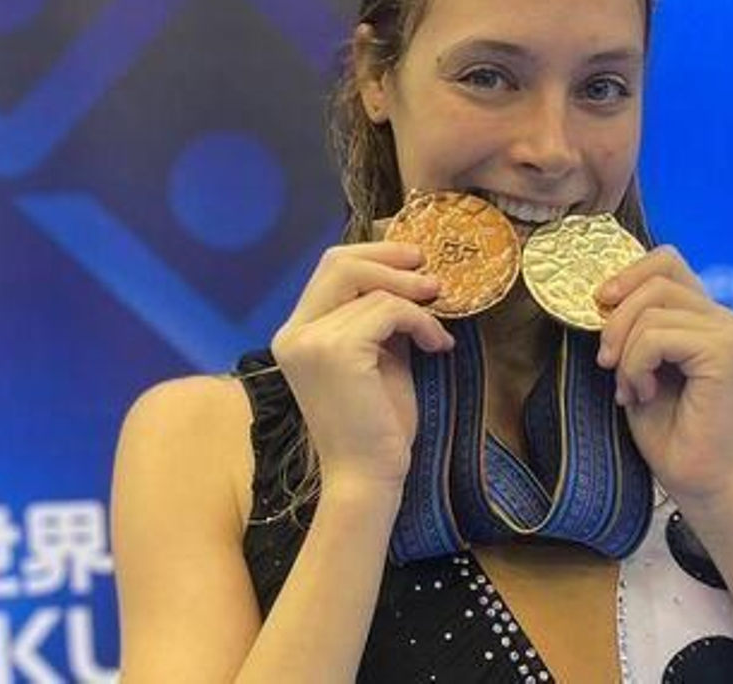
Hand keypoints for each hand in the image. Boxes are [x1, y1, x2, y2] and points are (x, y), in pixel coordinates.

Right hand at [270, 242, 454, 490]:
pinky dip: (420, 321)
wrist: (367, 477)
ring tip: (439, 322)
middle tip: (432, 278)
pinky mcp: (336, 351)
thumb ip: (380, 319)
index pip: (329, 269)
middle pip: (339, 262)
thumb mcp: (378, 358)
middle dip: (392, 261)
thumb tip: (410, 279)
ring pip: (371, 287)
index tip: (414, 262)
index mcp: (296, 333)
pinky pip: (389, 310)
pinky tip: (436, 345)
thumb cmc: (375, 427)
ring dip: (415, 300)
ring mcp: (310, 340)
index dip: (374, 256)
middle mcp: (294, 332)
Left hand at [594, 244, 732, 502]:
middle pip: (653, 281)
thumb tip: (604, 293)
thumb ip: (635, 325)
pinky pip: (655, 336)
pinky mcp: (726, 350)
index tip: (600, 304)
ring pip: (649, 311)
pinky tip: (644, 394)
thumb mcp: (640, 365)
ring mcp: (731, 330)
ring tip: (631, 389)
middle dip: (616, 322)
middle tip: (608, 365)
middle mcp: (726, 317)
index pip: (665, 262)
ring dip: (625, 353)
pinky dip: (636, 366)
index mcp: (707, 317)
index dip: (626, 275)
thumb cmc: (670, 431)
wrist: (700, 480)